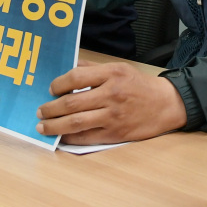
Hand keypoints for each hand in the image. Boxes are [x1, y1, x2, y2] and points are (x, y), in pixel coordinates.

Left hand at [36, 60, 188, 143]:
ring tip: (43, 126)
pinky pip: (85, 137)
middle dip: (50, 108)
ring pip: (74, 123)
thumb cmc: (140, 86)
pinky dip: (69, 138)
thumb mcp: (120, 68)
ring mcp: (112, 116)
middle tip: (40, 111)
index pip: (76, 76)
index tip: (51, 89)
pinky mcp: (115, 133)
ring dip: (54, 125)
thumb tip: (69, 69)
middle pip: (71, 103)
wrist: (166, 104)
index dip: (58, 84)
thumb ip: (94, 68)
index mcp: (112, 74)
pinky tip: (60, 136)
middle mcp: (111, 94)